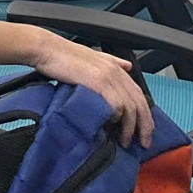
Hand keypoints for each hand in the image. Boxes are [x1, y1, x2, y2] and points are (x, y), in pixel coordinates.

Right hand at [31, 32, 150, 145]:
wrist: (46, 49)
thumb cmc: (63, 56)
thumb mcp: (93, 56)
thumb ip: (112, 61)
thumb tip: (127, 66)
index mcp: (116, 67)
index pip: (139, 95)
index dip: (145, 115)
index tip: (145, 131)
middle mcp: (116, 72)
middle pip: (139, 103)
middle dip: (144, 126)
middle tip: (143, 143)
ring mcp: (108, 77)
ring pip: (129, 108)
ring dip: (129, 128)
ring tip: (125, 141)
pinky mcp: (98, 82)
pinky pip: (115, 105)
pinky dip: (116, 118)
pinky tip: (110, 126)